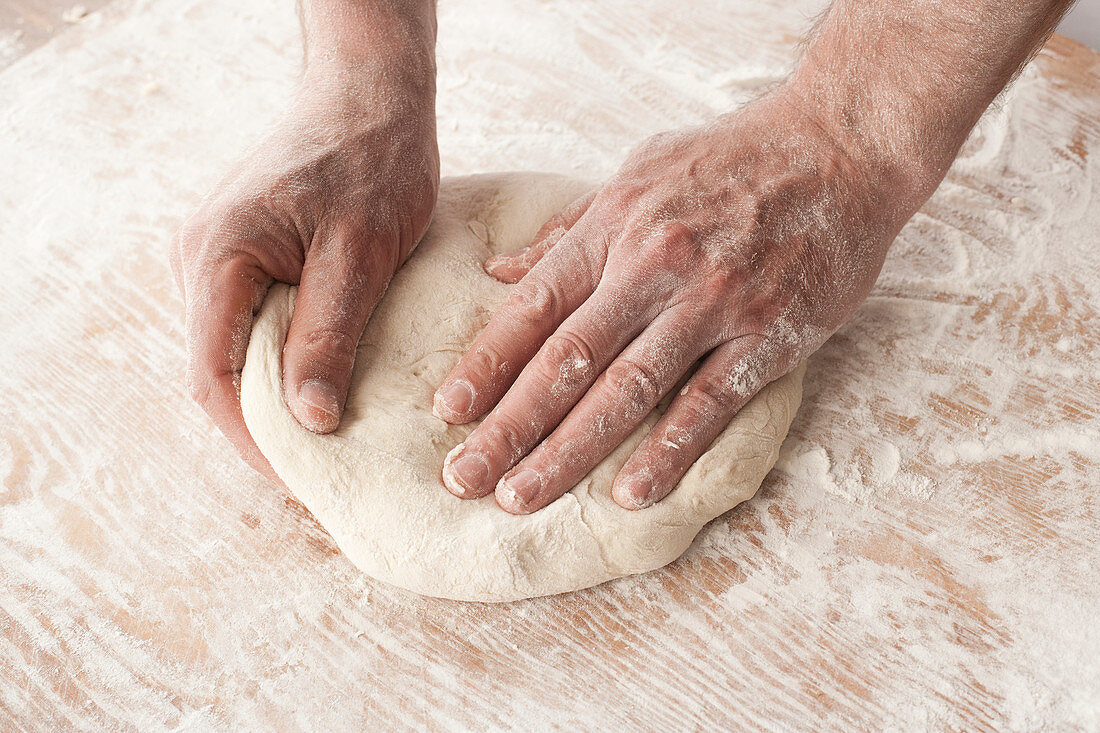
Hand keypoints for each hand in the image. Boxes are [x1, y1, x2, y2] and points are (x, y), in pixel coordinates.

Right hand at [171, 62, 437, 476]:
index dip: (257, 439)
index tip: (305, 481)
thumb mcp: (361, 253)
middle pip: (221, 369)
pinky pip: (254, 323)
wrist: (371, 97)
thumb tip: (309, 420)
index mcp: (218, 256)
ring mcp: (218, 255)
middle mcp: (201, 257)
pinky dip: (284, 361)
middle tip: (323, 474)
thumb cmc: (373, 162)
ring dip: (277, 396)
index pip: (217, 377)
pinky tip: (324, 386)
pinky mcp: (245, 253)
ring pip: (237, 350)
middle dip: (268, 426)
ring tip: (329, 442)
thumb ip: (329, 333)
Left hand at [434, 89, 922, 513]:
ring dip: (568, 450)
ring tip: (521, 496)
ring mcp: (712, 303)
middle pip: (566, 360)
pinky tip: (629, 494)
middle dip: (508, 425)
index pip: (534, 307)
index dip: (487, 363)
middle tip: (463, 478)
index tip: (448, 413)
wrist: (842, 144)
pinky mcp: (768, 334)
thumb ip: (571, 230)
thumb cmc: (733, 160)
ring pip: (627, 390)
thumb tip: (502, 273)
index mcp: (614, 227)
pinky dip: (669, 451)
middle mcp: (653, 266)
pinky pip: (709, 402)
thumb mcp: (639, 174)